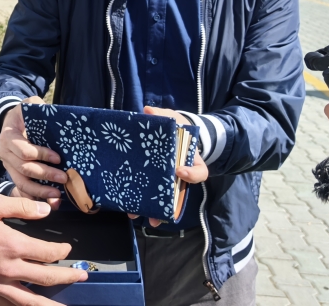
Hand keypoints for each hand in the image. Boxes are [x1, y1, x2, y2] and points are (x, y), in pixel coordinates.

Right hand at [0, 100, 66, 203]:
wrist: (11, 123)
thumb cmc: (23, 114)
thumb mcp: (29, 105)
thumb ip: (37, 106)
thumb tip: (49, 111)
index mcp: (8, 137)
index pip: (24, 150)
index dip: (41, 155)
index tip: (58, 158)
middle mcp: (5, 153)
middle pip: (24, 169)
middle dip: (45, 175)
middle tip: (64, 178)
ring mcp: (8, 166)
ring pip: (22, 182)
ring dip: (40, 191)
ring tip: (57, 195)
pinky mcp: (13, 174)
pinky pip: (21, 189)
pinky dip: (33, 197)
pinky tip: (47, 204)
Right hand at [0, 193, 86, 305]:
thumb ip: (22, 207)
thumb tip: (46, 211)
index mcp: (12, 245)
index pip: (48, 253)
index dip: (62, 251)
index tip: (68, 249)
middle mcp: (8, 269)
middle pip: (46, 278)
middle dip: (68, 277)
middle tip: (82, 276)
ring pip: (31, 300)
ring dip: (51, 304)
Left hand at [126, 106, 208, 226]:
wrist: (171, 132)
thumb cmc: (175, 128)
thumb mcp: (172, 118)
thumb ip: (162, 115)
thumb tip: (148, 111)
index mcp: (190, 160)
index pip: (199, 172)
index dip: (191, 174)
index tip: (180, 171)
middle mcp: (181, 174)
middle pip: (178, 194)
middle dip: (167, 205)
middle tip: (157, 215)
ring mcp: (168, 180)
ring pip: (163, 200)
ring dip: (152, 210)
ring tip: (139, 217)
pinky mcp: (153, 182)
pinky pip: (149, 195)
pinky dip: (140, 203)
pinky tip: (129, 211)